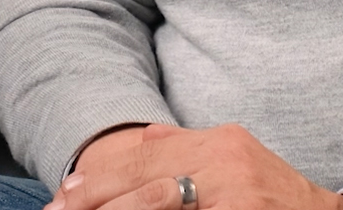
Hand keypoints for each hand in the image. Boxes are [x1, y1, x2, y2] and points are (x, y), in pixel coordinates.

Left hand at [52, 124, 342, 209]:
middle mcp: (228, 161)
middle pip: (147, 181)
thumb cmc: (275, 196)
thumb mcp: (236, 161)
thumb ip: (189, 148)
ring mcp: (239, 193)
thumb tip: (144, 139)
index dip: (103, 175)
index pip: (147, 156)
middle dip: (100, 200)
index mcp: (220, 141)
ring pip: (161, 204)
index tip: (67, 192)